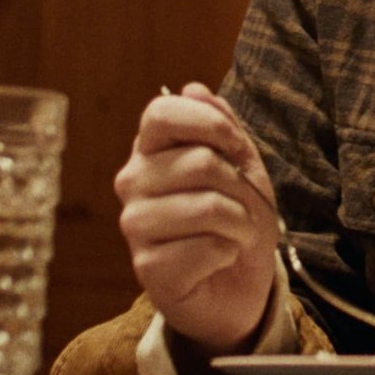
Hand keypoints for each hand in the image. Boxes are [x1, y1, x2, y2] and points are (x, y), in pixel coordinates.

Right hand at [111, 82, 279, 356]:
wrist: (240, 286)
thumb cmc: (236, 220)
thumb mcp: (241, 165)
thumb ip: (222, 126)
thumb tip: (194, 88)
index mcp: (151, 150)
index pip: (161, 112)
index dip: (210, 124)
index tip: (236, 149)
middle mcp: (133, 183)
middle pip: (199, 162)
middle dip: (239, 186)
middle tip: (241, 207)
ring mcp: (135, 226)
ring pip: (207, 206)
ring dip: (240, 223)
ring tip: (235, 234)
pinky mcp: (147, 268)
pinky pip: (206, 247)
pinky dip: (228, 253)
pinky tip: (219, 259)